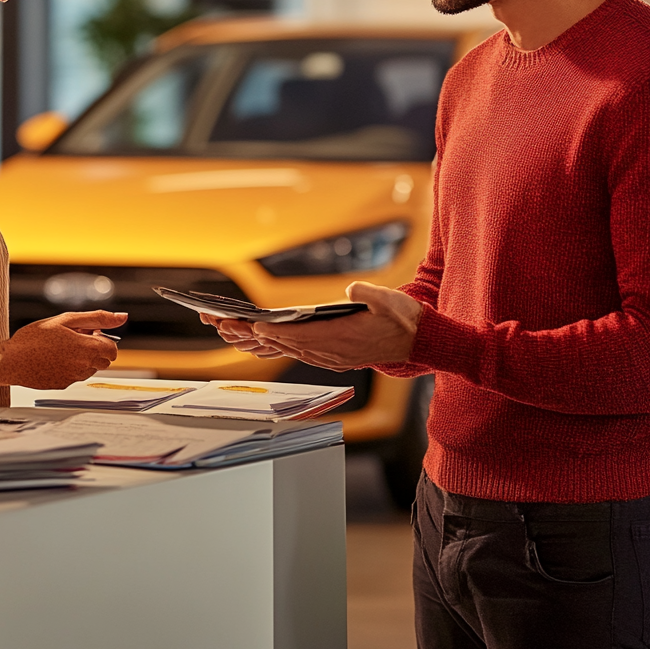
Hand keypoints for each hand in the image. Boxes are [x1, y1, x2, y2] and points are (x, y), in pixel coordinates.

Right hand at [0, 310, 125, 395]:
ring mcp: (73, 378)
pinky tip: (54, 359)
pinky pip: (76, 376)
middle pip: (105, 360)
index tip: (89, 333)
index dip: (104, 339)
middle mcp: (83, 366)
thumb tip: (121, 317)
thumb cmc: (33, 338)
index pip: (113, 348)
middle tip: (74, 338)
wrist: (10, 360)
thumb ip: (97, 318)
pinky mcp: (63, 386)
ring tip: (61, 348)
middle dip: (95, 348)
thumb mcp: (66, 320)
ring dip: (83, 358)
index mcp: (86, 348)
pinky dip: (71, 367)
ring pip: (90, 368)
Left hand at [202, 282, 421, 371]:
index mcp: (344, 338)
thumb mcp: (391, 300)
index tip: (255, 327)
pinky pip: (302, 353)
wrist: (421, 341)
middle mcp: (334, 352)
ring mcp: (334, 357)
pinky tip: (270, 340)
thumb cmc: (405, 318)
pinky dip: (283, 346)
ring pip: (292, 350)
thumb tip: (350, 291)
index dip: (277, 332)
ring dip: (266, 342)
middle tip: (228, 325)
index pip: (302, 335)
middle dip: (258, 336)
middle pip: (288, 344)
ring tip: (238, 332)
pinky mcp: (336, 358)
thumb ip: (368, 295)